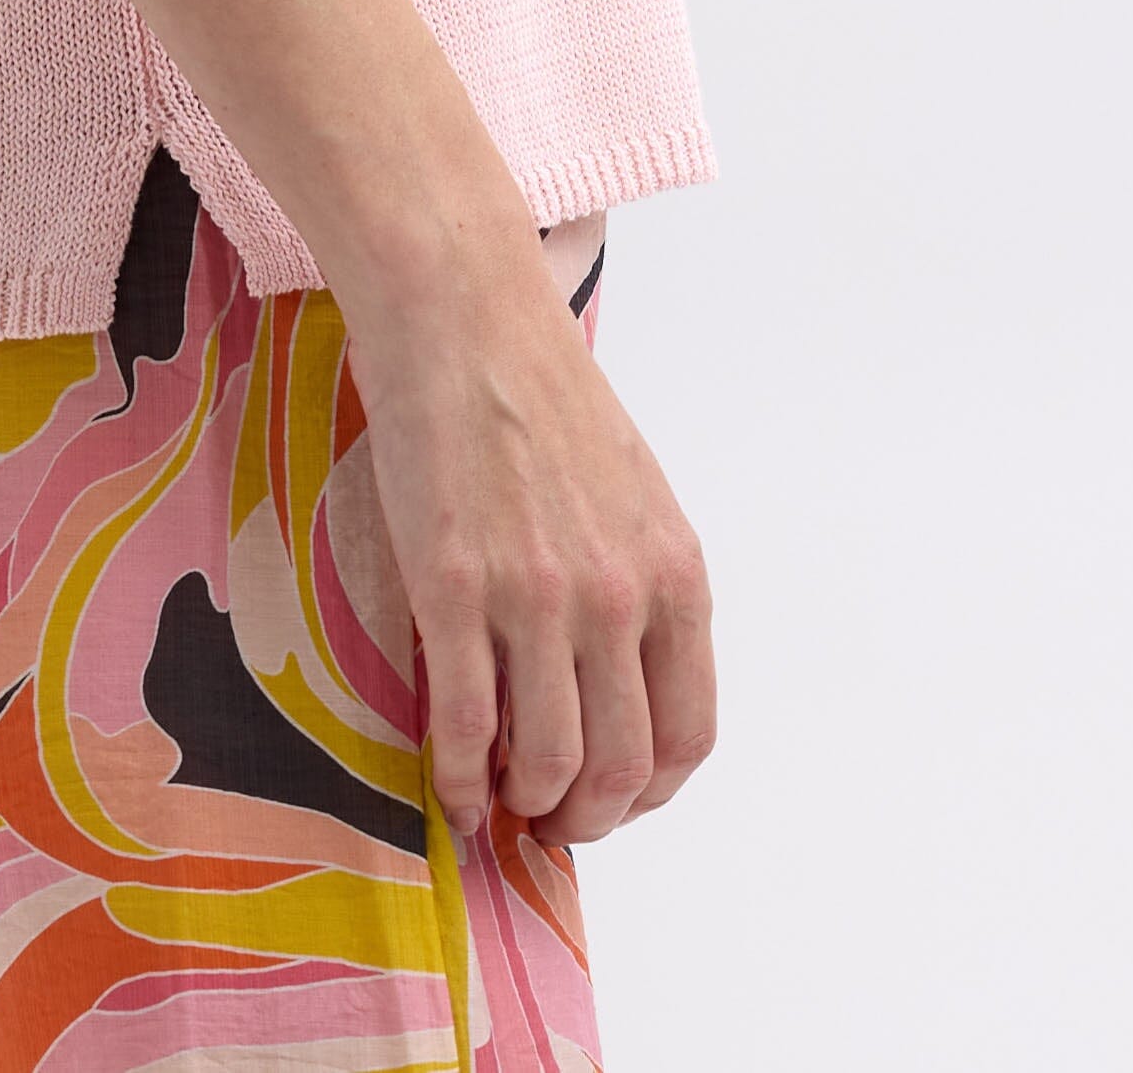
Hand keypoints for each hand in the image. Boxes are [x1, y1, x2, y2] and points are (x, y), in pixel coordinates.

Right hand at [341, 244, 716, 847]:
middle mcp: (618, 595)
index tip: (611, 799)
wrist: (463, 315)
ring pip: (547, 760)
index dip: (648, 791)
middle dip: (584, 814)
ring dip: (522, 802)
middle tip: (549, 818)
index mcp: (674, 573)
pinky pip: (465, 723)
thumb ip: (638, 586)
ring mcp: (536, 596)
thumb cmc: (541, 391)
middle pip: (621, 767)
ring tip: (497, 798)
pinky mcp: (453, 587)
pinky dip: (456, 776)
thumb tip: (617, 685)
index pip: (687, 735)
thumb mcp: (632, 492)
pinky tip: (445, 781)